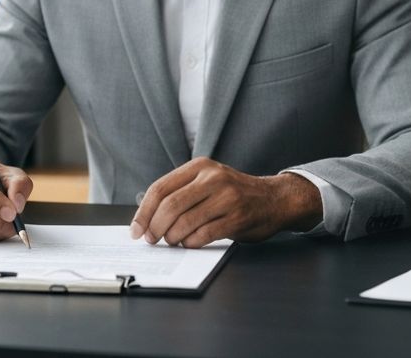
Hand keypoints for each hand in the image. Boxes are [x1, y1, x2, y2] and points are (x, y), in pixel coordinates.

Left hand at [128, 158, 322, 247]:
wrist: (274, 199)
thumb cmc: (234, 194)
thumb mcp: (207, 181)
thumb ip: (181, 192)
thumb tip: (146, 217)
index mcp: (199, 166)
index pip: (160, 188)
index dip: (144, 212)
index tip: (136, 230)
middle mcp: (212, 177)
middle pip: (170, 205)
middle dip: (155, 227)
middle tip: (152, 239)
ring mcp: (226, 197)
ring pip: (185, 222)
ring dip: (172, 237)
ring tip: (172, 241)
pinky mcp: (237, 217)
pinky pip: (204, 234)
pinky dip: (191, 243)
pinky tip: (190, 243)